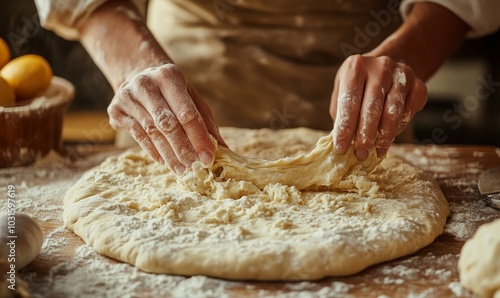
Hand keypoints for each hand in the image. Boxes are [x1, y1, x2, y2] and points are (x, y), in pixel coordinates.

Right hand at [107, 64, 225, 173]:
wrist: (137, 75)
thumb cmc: (173, 92)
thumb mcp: (192, 99)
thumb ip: (206, 123)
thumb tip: (223, 149)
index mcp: (169, 75)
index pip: (186, 113)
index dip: (199, 137)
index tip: (209, 158)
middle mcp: (145, 83)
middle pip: (167, 124)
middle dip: (184, 150)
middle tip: (196, 169)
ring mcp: (127, 97)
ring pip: (152, 133)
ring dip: (170, 156)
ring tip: (183, 171)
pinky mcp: (115, 110)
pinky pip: (139, 138)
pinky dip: (156, 153)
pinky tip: (168, 164)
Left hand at [330, 54, 426, 159]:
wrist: (390, 64)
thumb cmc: (359, 84)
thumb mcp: (343, 90)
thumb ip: (341, 114)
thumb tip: (343, 142)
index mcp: (356, 67)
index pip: (349, 102)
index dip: (345, 127)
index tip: (341, 147)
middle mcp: (380, 67)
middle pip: (373, 108)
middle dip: (366, 135)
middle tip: (361, 154)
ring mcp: (402, 74)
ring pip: (393, 112)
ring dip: (384, 136)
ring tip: (376, 151)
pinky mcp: (419, 85)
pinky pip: (409, 113)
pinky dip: (398, 129)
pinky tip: (389, 137)